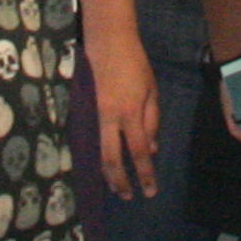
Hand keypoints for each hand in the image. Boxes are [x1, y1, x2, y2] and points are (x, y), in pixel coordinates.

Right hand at [91, 32, 161, 200]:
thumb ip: (151, 121)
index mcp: (130, 113)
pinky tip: (105, 165)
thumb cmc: (135, 64)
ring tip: (116, 187)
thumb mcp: (151, 91)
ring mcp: (96, 115)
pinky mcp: (89, 111)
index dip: (144, 174)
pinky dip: (100, 156)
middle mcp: (110, 118)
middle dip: (120, 181)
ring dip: (107, 172)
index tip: (150, 191)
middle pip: (112, 158)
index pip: (139, 151)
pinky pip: (95, 140)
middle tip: (128, 197)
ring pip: (99, 152)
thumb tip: (150, 149)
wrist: (107, 43)